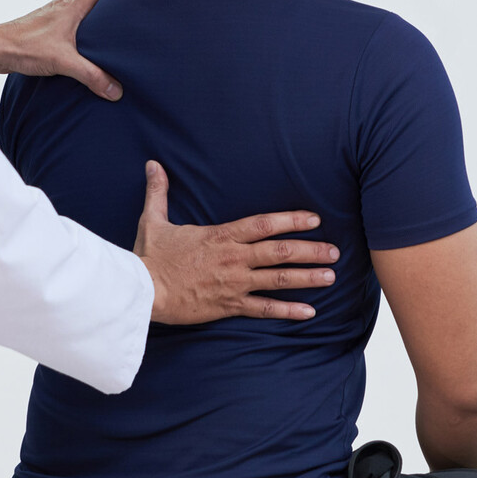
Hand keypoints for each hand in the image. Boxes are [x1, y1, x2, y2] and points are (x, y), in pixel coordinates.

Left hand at [0, 0, 122, 100]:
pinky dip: (81, 29)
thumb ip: (92, 75)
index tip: (136, 1)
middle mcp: (64, 5)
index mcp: (73, 6)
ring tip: (109, 36)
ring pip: (81, 10)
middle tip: (127, 21)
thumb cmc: (24, 47)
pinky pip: (69, 22)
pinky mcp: (44, 27)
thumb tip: (116, 90)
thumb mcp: (64, 62)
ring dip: (95, 18)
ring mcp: (53, 15)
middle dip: (112, 7)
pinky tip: (83, 47)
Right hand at [134, 161, 339, 324]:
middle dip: (310, 250)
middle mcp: (234, 258)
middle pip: (280, 251)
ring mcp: (234, 283)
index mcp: (221, 236)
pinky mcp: (229, 305)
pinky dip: (288, 310)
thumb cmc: (149, 258)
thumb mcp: (153, 221)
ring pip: (278, 279)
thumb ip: (159, 192)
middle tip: (335, 251)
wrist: (141, 292)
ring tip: (330, 277)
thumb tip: (153, 165)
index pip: (264, 224)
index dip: (292, 220)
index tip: (314, 218)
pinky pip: (264, 309)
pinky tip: (310, 312)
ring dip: (307, 278)